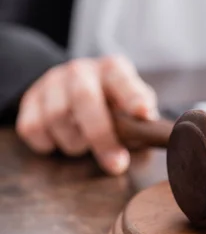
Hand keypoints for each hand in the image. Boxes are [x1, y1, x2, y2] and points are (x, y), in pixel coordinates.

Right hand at [16, 55, 157, 174]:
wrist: (70, 89)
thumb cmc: (110, 102)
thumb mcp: (131, 102)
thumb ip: (141, 113)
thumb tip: (150, 128)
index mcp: (111, 69)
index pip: (122, 79)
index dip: (132, 96)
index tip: (143, 114)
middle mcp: (80, 70)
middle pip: (84, 98)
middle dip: (101, 136)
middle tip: (117, 165)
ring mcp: (51, 83)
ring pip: (57, 117)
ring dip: (74, 142)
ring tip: (84, 145)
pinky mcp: (29, 100)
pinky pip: (33, 128)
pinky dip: (48, 144)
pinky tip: (60, 140)